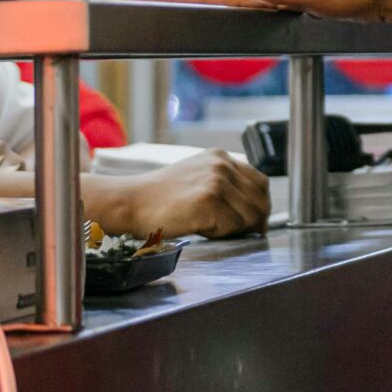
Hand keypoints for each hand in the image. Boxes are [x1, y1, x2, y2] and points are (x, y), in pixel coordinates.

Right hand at [89, 152, 268, 240]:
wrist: (130, 202)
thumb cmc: (160, 197)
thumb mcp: (197, 177)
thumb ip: (224, 185)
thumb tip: (255, 211)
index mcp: (220, 157)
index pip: (260, 182)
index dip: (261, 204)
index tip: (256, 221)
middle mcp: (221, 165)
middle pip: (259, 200)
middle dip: (253, 221)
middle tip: (235, 232)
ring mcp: (216, 182)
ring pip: (249, 216)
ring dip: (233, 228)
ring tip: (208, 225)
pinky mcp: (208, 202)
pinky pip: (232, 227)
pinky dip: (219, 234)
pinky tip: (199, 227)